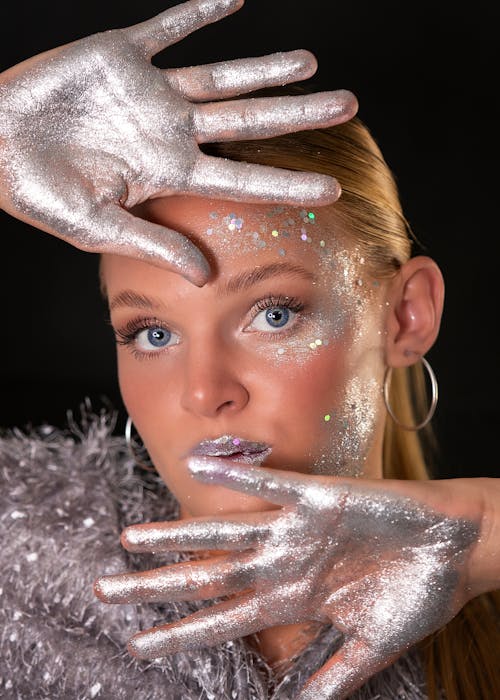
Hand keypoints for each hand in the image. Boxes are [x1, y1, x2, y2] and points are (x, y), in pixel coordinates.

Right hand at [0, 0, 356, 284]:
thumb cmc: (41, 194)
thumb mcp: (100, 227)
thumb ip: (155, 244)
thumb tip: (206, 275)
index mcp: (170, 174)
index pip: (243, 179)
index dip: (288, 183)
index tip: (333, 189)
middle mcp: (172, 131)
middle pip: (249, 122)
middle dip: (299, 114)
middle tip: (348, 106)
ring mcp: (151, 93)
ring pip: (222, 76)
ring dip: (265, 68)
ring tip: (310, 62)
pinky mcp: (122, 54)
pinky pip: (169, 27)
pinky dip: (199, 11)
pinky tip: (235, 0)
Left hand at [94, 460, 484, 698]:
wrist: (453, 547)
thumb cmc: (416, 592)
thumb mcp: (371, 646)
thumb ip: (332, 677)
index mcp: (293, 598)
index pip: (223, 618)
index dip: (181, 631)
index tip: (139, 644)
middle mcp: (283, 563)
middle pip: (208, 577)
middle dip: (157, 586)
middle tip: (105, 591)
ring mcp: (296, 530)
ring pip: (224, 533)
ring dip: (178, 534)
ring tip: (131, 538)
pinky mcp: (318, 498)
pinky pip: (270, 484)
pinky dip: (238, 474)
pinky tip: (201, 464)